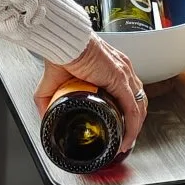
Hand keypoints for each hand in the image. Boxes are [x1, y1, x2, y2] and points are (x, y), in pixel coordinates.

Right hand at [34, 36, 147, 153]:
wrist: (64, 41)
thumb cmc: (63, 52)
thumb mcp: (54, 82)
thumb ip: (49, 100)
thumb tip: (45, 116)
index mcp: (113, 69)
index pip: (129, 94)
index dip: (127, 114)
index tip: (120, 130)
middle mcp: (123, 71)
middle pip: (138, 101)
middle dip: (134, 124)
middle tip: (124, 139)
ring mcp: (124, 74)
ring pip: (139, 106)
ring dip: (135, 127)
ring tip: (125, 142)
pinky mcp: (120, 79)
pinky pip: (132, 108)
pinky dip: (132, 126)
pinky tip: (127, 137)